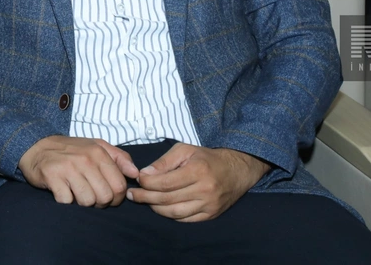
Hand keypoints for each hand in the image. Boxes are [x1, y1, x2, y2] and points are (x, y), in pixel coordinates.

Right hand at [18, 135, 138, 207]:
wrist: (37, 146)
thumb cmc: (71, 150)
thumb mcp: (97, 146)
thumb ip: (119, 158)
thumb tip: (136, 174)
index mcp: (99, 152)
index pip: (119, 185)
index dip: (116, 198)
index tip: (108, 197)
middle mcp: (85, 159)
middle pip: (105, 196)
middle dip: (100, 203)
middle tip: (91, 197)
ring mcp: (68, 168)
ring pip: (87, 201)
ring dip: (83, 203)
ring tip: (77, 194)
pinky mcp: (52, 177)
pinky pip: (67, 201)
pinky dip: (66, 202)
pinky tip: (64, 192)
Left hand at [128, 144, 269, 221]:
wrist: (236, 170)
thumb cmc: (206, 157)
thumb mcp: (185, 150)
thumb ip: (164, 162)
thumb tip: (145, 174)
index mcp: (198, 171)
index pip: (165, 182)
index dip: (147, 183)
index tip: (138, 180)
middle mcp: (204, 190)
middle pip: (167, 199)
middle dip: (146, 197)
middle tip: (133, 195)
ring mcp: (209, 205)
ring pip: (175, 212)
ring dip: (156, 208)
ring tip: (145, 201)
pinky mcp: (211, 215)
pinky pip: (185, 219)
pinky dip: (170, 215)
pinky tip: (161, 208)